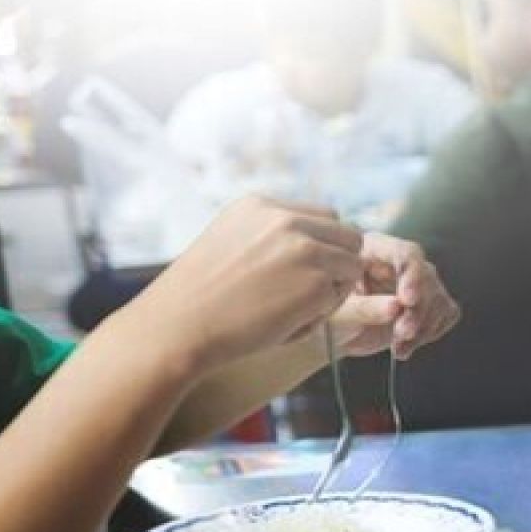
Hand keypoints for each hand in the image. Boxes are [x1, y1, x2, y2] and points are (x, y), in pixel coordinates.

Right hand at [128, 197, 365, 371]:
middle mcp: (286, 219)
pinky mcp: (317, 282)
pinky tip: (287, 323)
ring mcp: (305, 249)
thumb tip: (313, 242)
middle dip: (337, 264)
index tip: (302, 273)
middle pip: (348, 236)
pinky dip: (322, 314)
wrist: (178, 325)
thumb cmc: (201, 297)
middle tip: (308, 294)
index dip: (322, 247)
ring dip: (334, 289)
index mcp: (262, 205)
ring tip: (294, 310)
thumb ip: (270, 236)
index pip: (323, 218)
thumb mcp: (230, 242)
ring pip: (352, 265)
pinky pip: (341, 297)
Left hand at [331, 233, 461, 360]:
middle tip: (402, 332)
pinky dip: (429, 333)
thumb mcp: (338, 313)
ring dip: (423, 327)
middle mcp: (400, 263)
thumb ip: (364, 308)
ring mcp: (418, 283)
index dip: (412, 275)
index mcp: (375, 250)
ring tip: (398, 346)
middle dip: (418, 310)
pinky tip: (405, 345)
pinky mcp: (429, 303)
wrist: (338, 336)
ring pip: (439, 298)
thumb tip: (396, 306)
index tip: (408, 300)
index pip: (406, 253)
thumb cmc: (331, 317)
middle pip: (427, 277)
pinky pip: (445, 313)